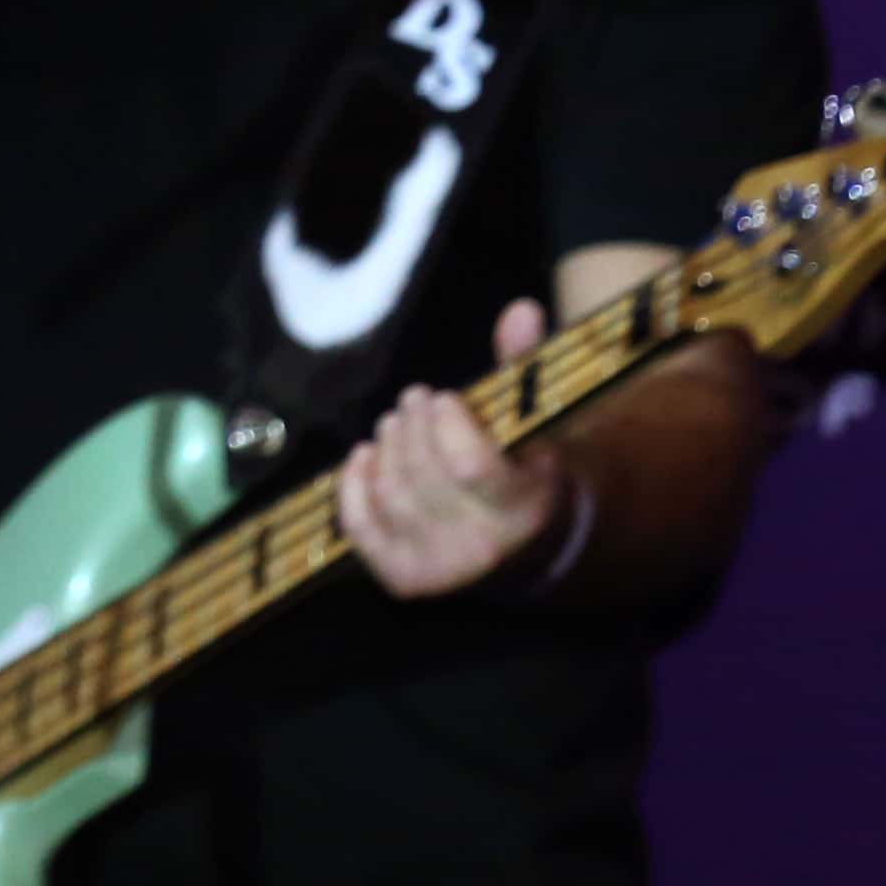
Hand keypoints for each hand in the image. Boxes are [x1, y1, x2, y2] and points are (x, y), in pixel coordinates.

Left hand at [336, 297, 569, 598]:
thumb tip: (520, 309)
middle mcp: (479, 547)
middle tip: (413, 399)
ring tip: (394, 423)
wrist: (519, 548)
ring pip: (392, 497)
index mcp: (522, 507)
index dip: (447, 423)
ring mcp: (437, 567)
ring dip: (386, 449)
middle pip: (423, 477)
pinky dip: (352, 487)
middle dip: (411, 427)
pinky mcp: (401, 576)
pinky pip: (361, 528)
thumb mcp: (532, 423)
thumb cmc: (522, 471)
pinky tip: (363, 456)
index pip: (470, 466)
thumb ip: (523, 368)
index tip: (444, 398)